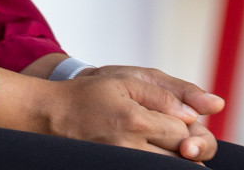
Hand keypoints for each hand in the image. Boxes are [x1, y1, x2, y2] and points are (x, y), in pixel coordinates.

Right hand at [77, 66, 220, 161]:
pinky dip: (157, 165)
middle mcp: (130, 147)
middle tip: (178, 138)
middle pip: (179, 156)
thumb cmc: (88, 95)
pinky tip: (153, 155)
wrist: (51, 116)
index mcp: (135, 120)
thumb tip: (193, 115)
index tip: (177, 118)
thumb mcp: (125, 82)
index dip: (186, 124)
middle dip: (185, 146)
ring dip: (173, 160)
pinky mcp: (115, 168)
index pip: (182, 131)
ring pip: (166, 168)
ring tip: (168, 148)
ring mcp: (122, 162)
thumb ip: (162, 95)